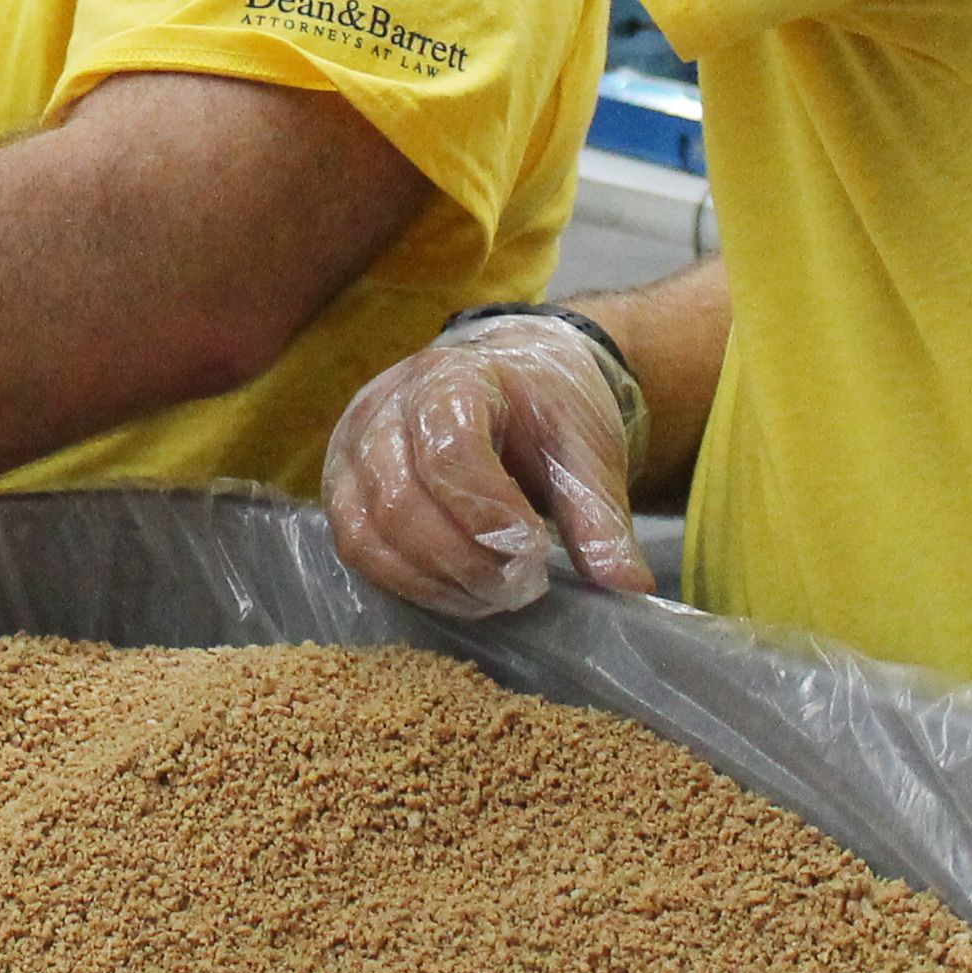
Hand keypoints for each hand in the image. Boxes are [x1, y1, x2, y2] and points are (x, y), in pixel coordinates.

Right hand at [323, 313, 655, 616]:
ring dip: (433, 580)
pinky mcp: (342, 487)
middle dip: (464, 560)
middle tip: (520, 588)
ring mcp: (352, 448)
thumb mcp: (587, 450)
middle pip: (401, 500)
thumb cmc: (546, 410)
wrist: (510, 379)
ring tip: (492, 595)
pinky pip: (356, 549)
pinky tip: (456, 589)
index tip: (534, 551)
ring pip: (367, 532)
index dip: (489, 513)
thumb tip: (629, 588)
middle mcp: (385, 406)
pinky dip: (407, 582)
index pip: (449, 451)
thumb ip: (601, 517)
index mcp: (451, 377)